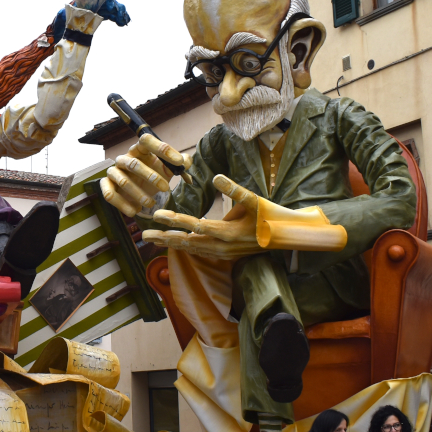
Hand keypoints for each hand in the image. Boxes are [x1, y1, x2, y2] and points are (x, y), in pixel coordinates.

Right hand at [100, 133, 185, 217]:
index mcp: (140, 150)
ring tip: (150, 204)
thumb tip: (186, 161)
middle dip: (151, 177)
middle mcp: (125, 158)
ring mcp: (114, 171)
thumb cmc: (153, 177)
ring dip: (138, 194)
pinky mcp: (106, 185)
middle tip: (166, 189)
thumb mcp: (168, 170)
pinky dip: (123, 205)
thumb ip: (180, 164)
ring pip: (123, 181)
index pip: (146, 140)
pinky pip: (109, 194)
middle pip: (134, 163)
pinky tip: (135, 211)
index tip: (179, 161)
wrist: (138, 192)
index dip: (162, 149)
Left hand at [141, 175, 328, 259]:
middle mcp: (222, 247)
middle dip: (164, 238)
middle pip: (187, 242)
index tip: (157, 215)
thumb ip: (233, 189)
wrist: (288, 236)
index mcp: (227, 233)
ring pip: (191, 249)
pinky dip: (184, 248)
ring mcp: (223, 253)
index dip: (175, 220)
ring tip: (152, 239)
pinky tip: (174, 244)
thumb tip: (216, 177)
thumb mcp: (253, 199)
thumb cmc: (271, 214)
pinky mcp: (225, 254)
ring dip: (171, 244)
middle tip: (143, 234)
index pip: (195, 226)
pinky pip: (199, 252)